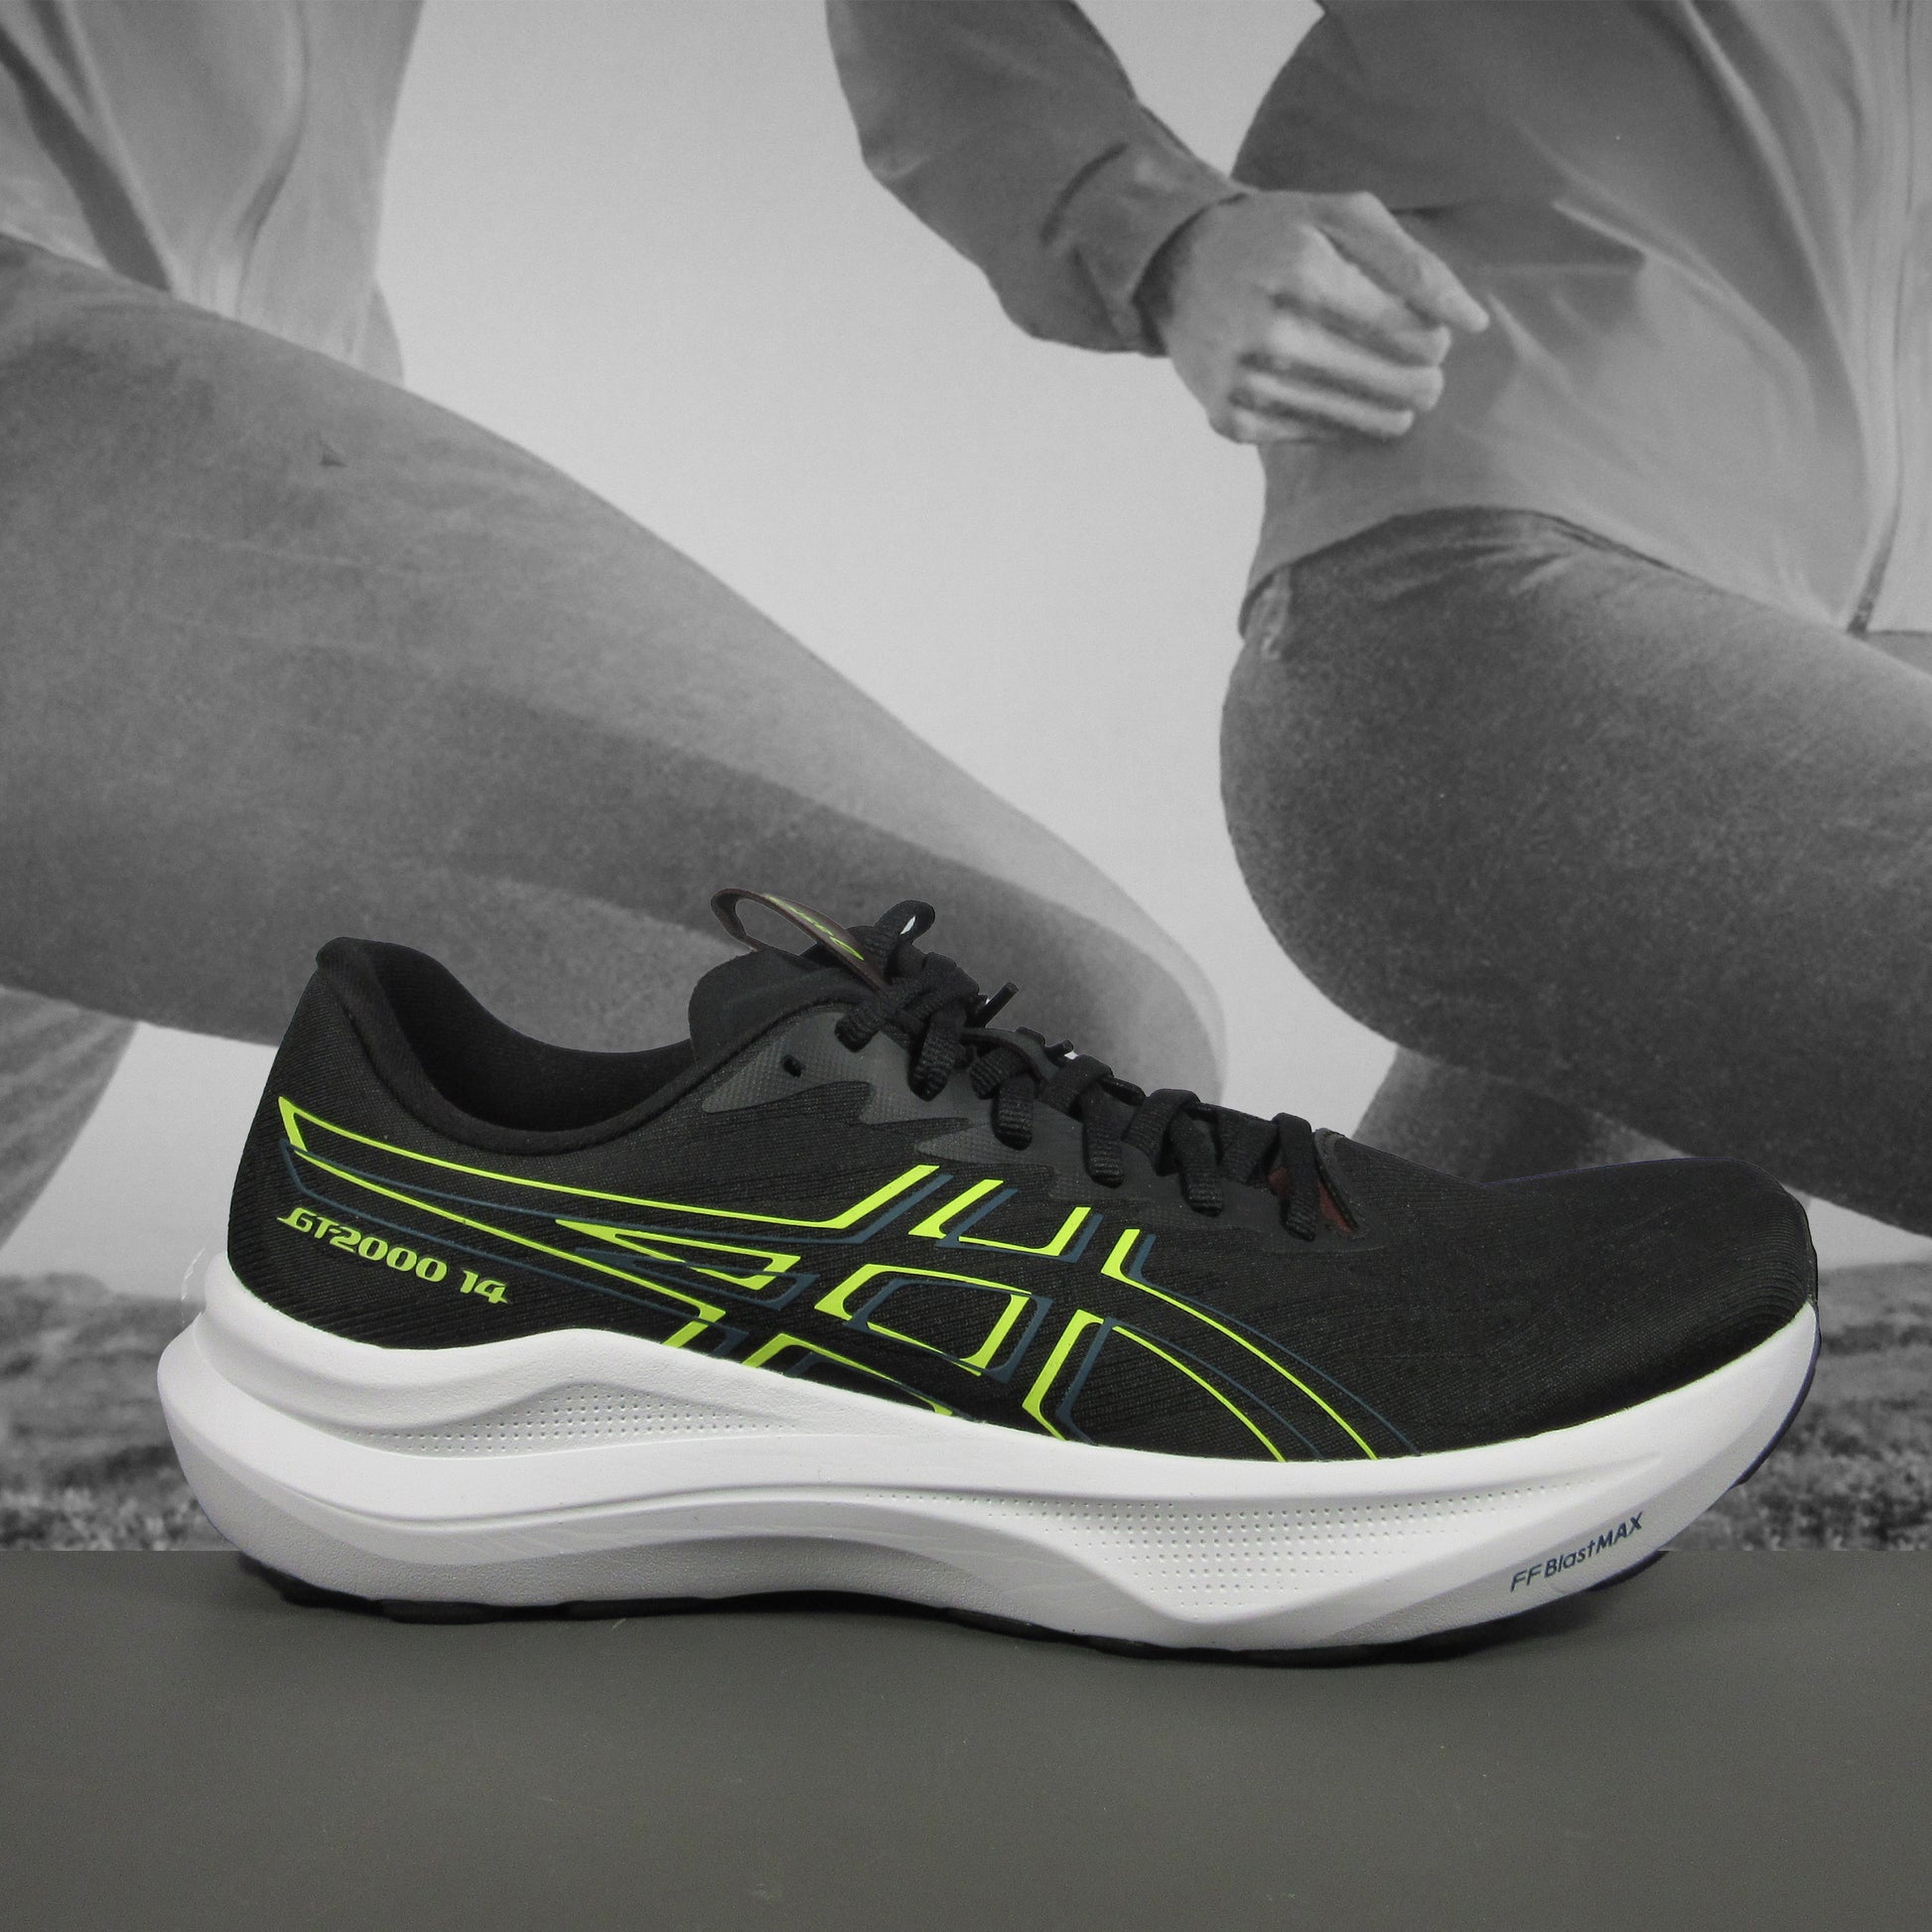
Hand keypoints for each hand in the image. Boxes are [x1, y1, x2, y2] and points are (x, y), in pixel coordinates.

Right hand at [1141, 190, 1488, 445]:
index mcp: (1303, 272)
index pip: (1412, 333)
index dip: (1434, 340)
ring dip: (1388, 407)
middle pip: (1393, 384)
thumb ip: (1415, 263)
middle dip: (1420, 379)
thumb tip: (1474, 324)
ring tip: (1391, 389)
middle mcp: (1269, 332)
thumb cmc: (1278, 236)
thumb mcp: (1344, 217)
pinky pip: (1314, 436)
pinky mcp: (1229, 419)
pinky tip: (1339, 398)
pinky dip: (1338, 422)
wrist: (1177, 267)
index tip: (1427, 334)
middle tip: (1418, 370)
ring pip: (1361, 421)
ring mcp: (1244, 382)